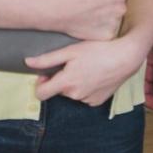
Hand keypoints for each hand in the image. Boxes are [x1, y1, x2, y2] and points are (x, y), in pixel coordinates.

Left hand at [26, 36, 145, 106]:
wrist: (125, 57)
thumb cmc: (98, 50)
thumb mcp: (70, 51)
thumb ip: (47, 59)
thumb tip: (27, 63)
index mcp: (66, 83)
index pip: (41, 94)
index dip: (41, 83)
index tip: (47, 74)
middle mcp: (75, 95)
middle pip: (58, 91)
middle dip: (60, 80)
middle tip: (71, 64)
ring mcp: (87, 100)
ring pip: (72, 93)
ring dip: (74, 83)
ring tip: (86, 67)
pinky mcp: (98, 101)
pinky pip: (85, 96)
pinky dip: (86, 87)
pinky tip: (94, 75)